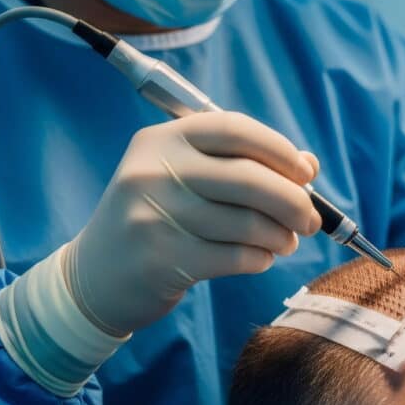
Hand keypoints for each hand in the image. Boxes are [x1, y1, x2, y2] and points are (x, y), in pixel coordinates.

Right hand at [69, 111, 321, 335]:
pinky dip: (260, 259)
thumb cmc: (155, 218)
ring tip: (284, 242)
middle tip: (310, 220)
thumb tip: (308, 166)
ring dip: (280, 236)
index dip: (278, 149)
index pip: (233, 129)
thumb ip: (242, 165)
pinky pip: (235, 257)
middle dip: (293, 201)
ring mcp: (154, 215)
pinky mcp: (161, 259)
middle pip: (248, 178)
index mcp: (162, 140)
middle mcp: (154, 171)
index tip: (305, 173)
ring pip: (247, 223)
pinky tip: (259, 258)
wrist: (93, 276)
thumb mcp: (184, 179)